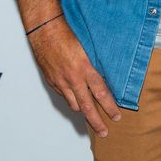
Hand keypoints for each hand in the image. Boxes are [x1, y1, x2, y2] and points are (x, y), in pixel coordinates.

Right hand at [27, 16, 120, 136]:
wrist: (45, 30)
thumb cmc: (67, 33)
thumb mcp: (87, 47)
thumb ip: (94, 64)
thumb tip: (103, 76)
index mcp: (84, 67)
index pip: (101, 92)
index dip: (109, 106)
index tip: (116, 115)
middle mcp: (72, 78)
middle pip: (87, 106)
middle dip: (96, 121)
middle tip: (104, 131)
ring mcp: (60, 82)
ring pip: (74, 104)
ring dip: (83, 109)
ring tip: (90, 114)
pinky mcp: (52, 82)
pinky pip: (64, 95)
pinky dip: (71, 98)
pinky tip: (76, 96)